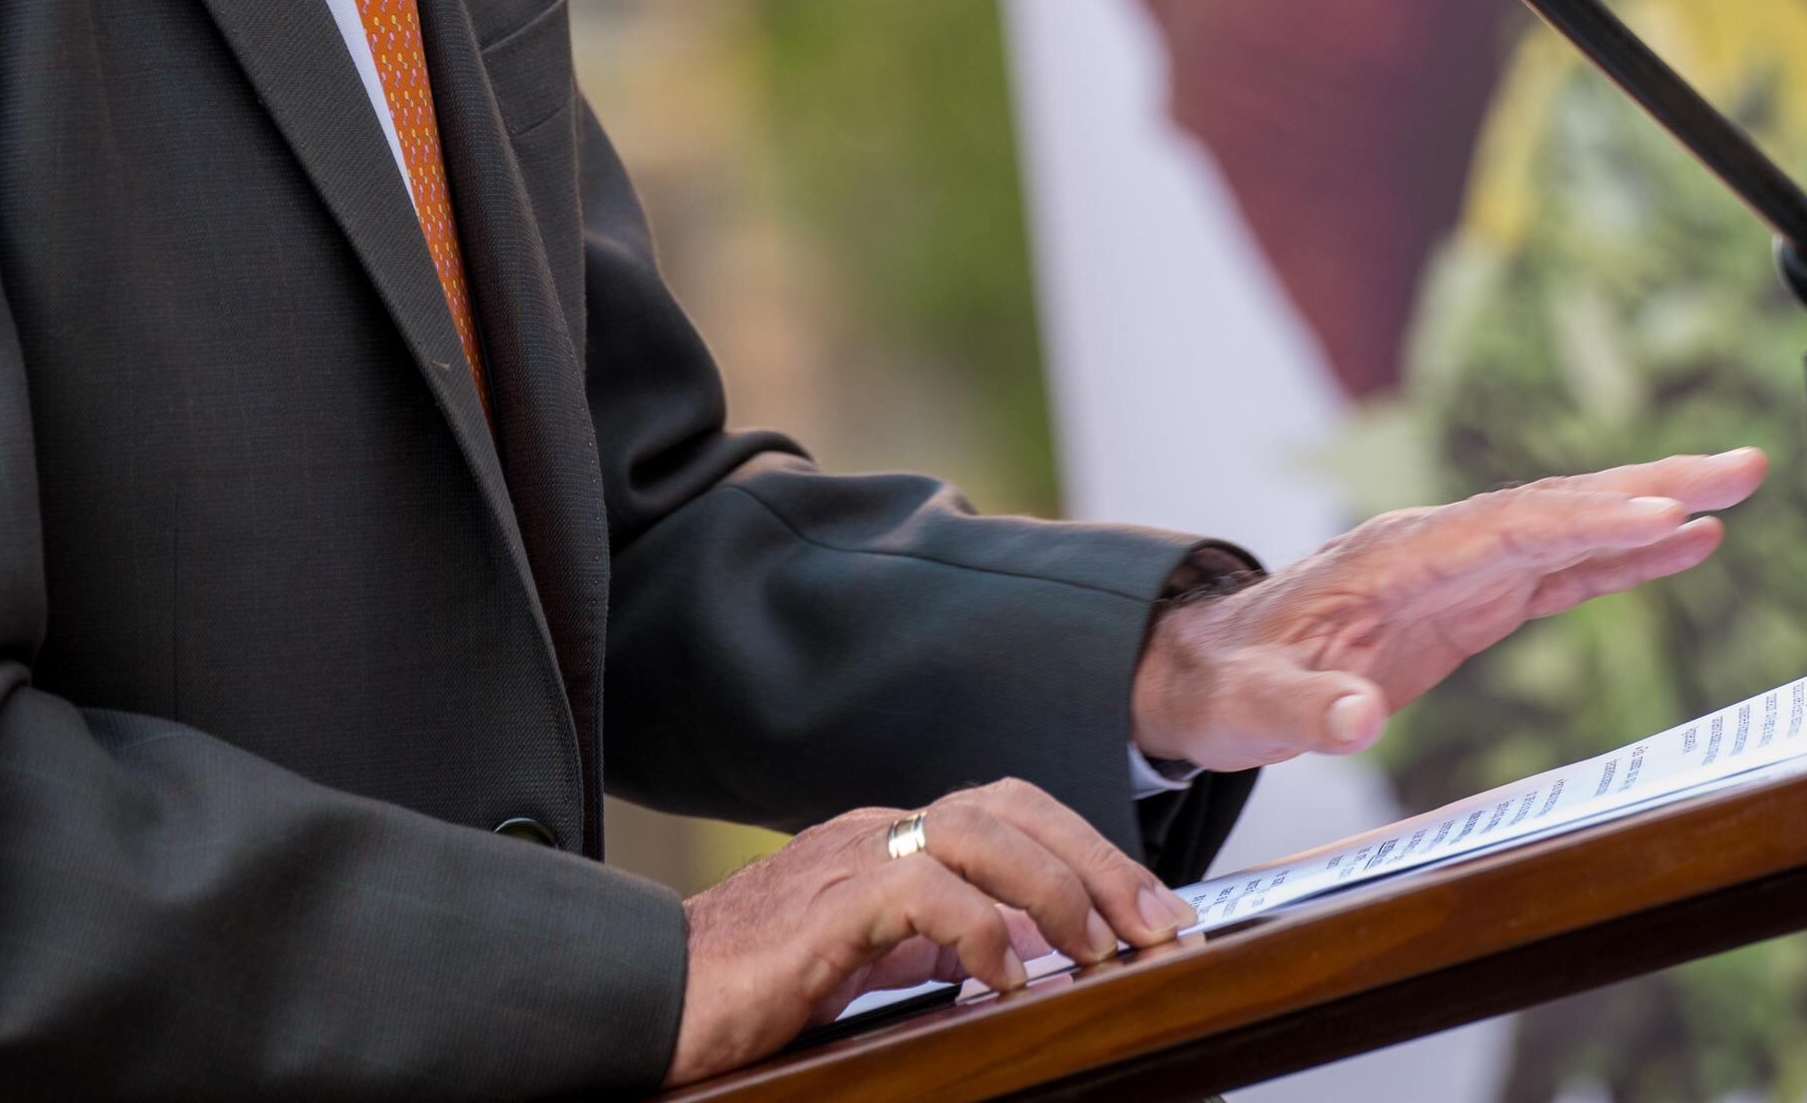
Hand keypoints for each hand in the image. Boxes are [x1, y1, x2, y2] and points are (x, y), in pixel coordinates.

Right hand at [668, 780, 1190, 1083]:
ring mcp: (849, 860)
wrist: (649, 999)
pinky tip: (1006, 976)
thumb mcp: (865, 963)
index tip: (1150, 909)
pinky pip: (923, 891)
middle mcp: (875, 832)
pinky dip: (979, 930)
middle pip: (1012, 807)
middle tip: (1158, 923)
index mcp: (888, 841)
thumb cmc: (748, 990)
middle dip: (1099, 860)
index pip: (1008, 812)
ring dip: (1057, 887)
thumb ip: (931, 945)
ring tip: (1099, 947)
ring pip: (979, 832)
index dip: (1088, 850)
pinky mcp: (824, 905)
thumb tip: (1015, 956)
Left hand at [1131, 452, 1766, 775]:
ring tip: (1736, 489)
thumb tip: (1355, 720)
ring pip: (1569, 527)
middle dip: (1649, 487)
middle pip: (1556, 507)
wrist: (1208, 669)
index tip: (1661, 516)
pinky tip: (1683, 544)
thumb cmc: (1228, 683)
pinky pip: (1560, 569)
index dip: (1585, 525)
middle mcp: (1437, 548)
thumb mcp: (1252, 709)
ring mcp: (1457, 567)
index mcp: (1393, 561)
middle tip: (1740, 468)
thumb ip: (1302, 712)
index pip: (1506, 532)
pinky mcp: (1470, 599)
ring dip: (1652, 509)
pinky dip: (1622, 555)